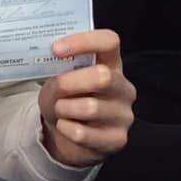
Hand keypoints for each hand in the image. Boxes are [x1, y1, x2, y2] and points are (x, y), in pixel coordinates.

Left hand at [36, 30, 135, 166]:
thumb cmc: (65, 100)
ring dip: (65, 108)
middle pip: (103, 76)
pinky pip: (84, 133)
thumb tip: (56, 58)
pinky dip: (65, 129)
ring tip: (61, 110)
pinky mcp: (117, 139)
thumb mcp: (59, 80)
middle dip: (70, 82)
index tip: (56, 49)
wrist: (65, 136)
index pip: (109, 42)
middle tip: (57, 89)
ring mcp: (124, 115)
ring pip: (90, 108)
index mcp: (111, 64)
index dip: (83, 41)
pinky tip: (65, 127)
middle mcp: (123, 88)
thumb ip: (61, 69)